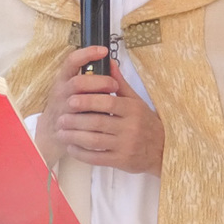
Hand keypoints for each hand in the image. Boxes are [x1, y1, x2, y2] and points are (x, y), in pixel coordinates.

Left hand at [36, 48, 163, 174]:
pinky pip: (96, 158)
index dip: (88, 101)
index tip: (71, 100)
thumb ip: (120, 83)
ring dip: (74, 136)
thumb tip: (108, 62)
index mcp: (133, 109)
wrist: (162, 150)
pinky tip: (71, 147)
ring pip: (94, 141)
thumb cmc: (146, 123)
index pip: (108, 102)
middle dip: (75, 120)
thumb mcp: (136, 101)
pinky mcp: (121, 161)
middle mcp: (130, 127)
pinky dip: (81, 153)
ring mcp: (125, 146)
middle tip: (61, 118)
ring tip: (61, 132)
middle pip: (98, 122)